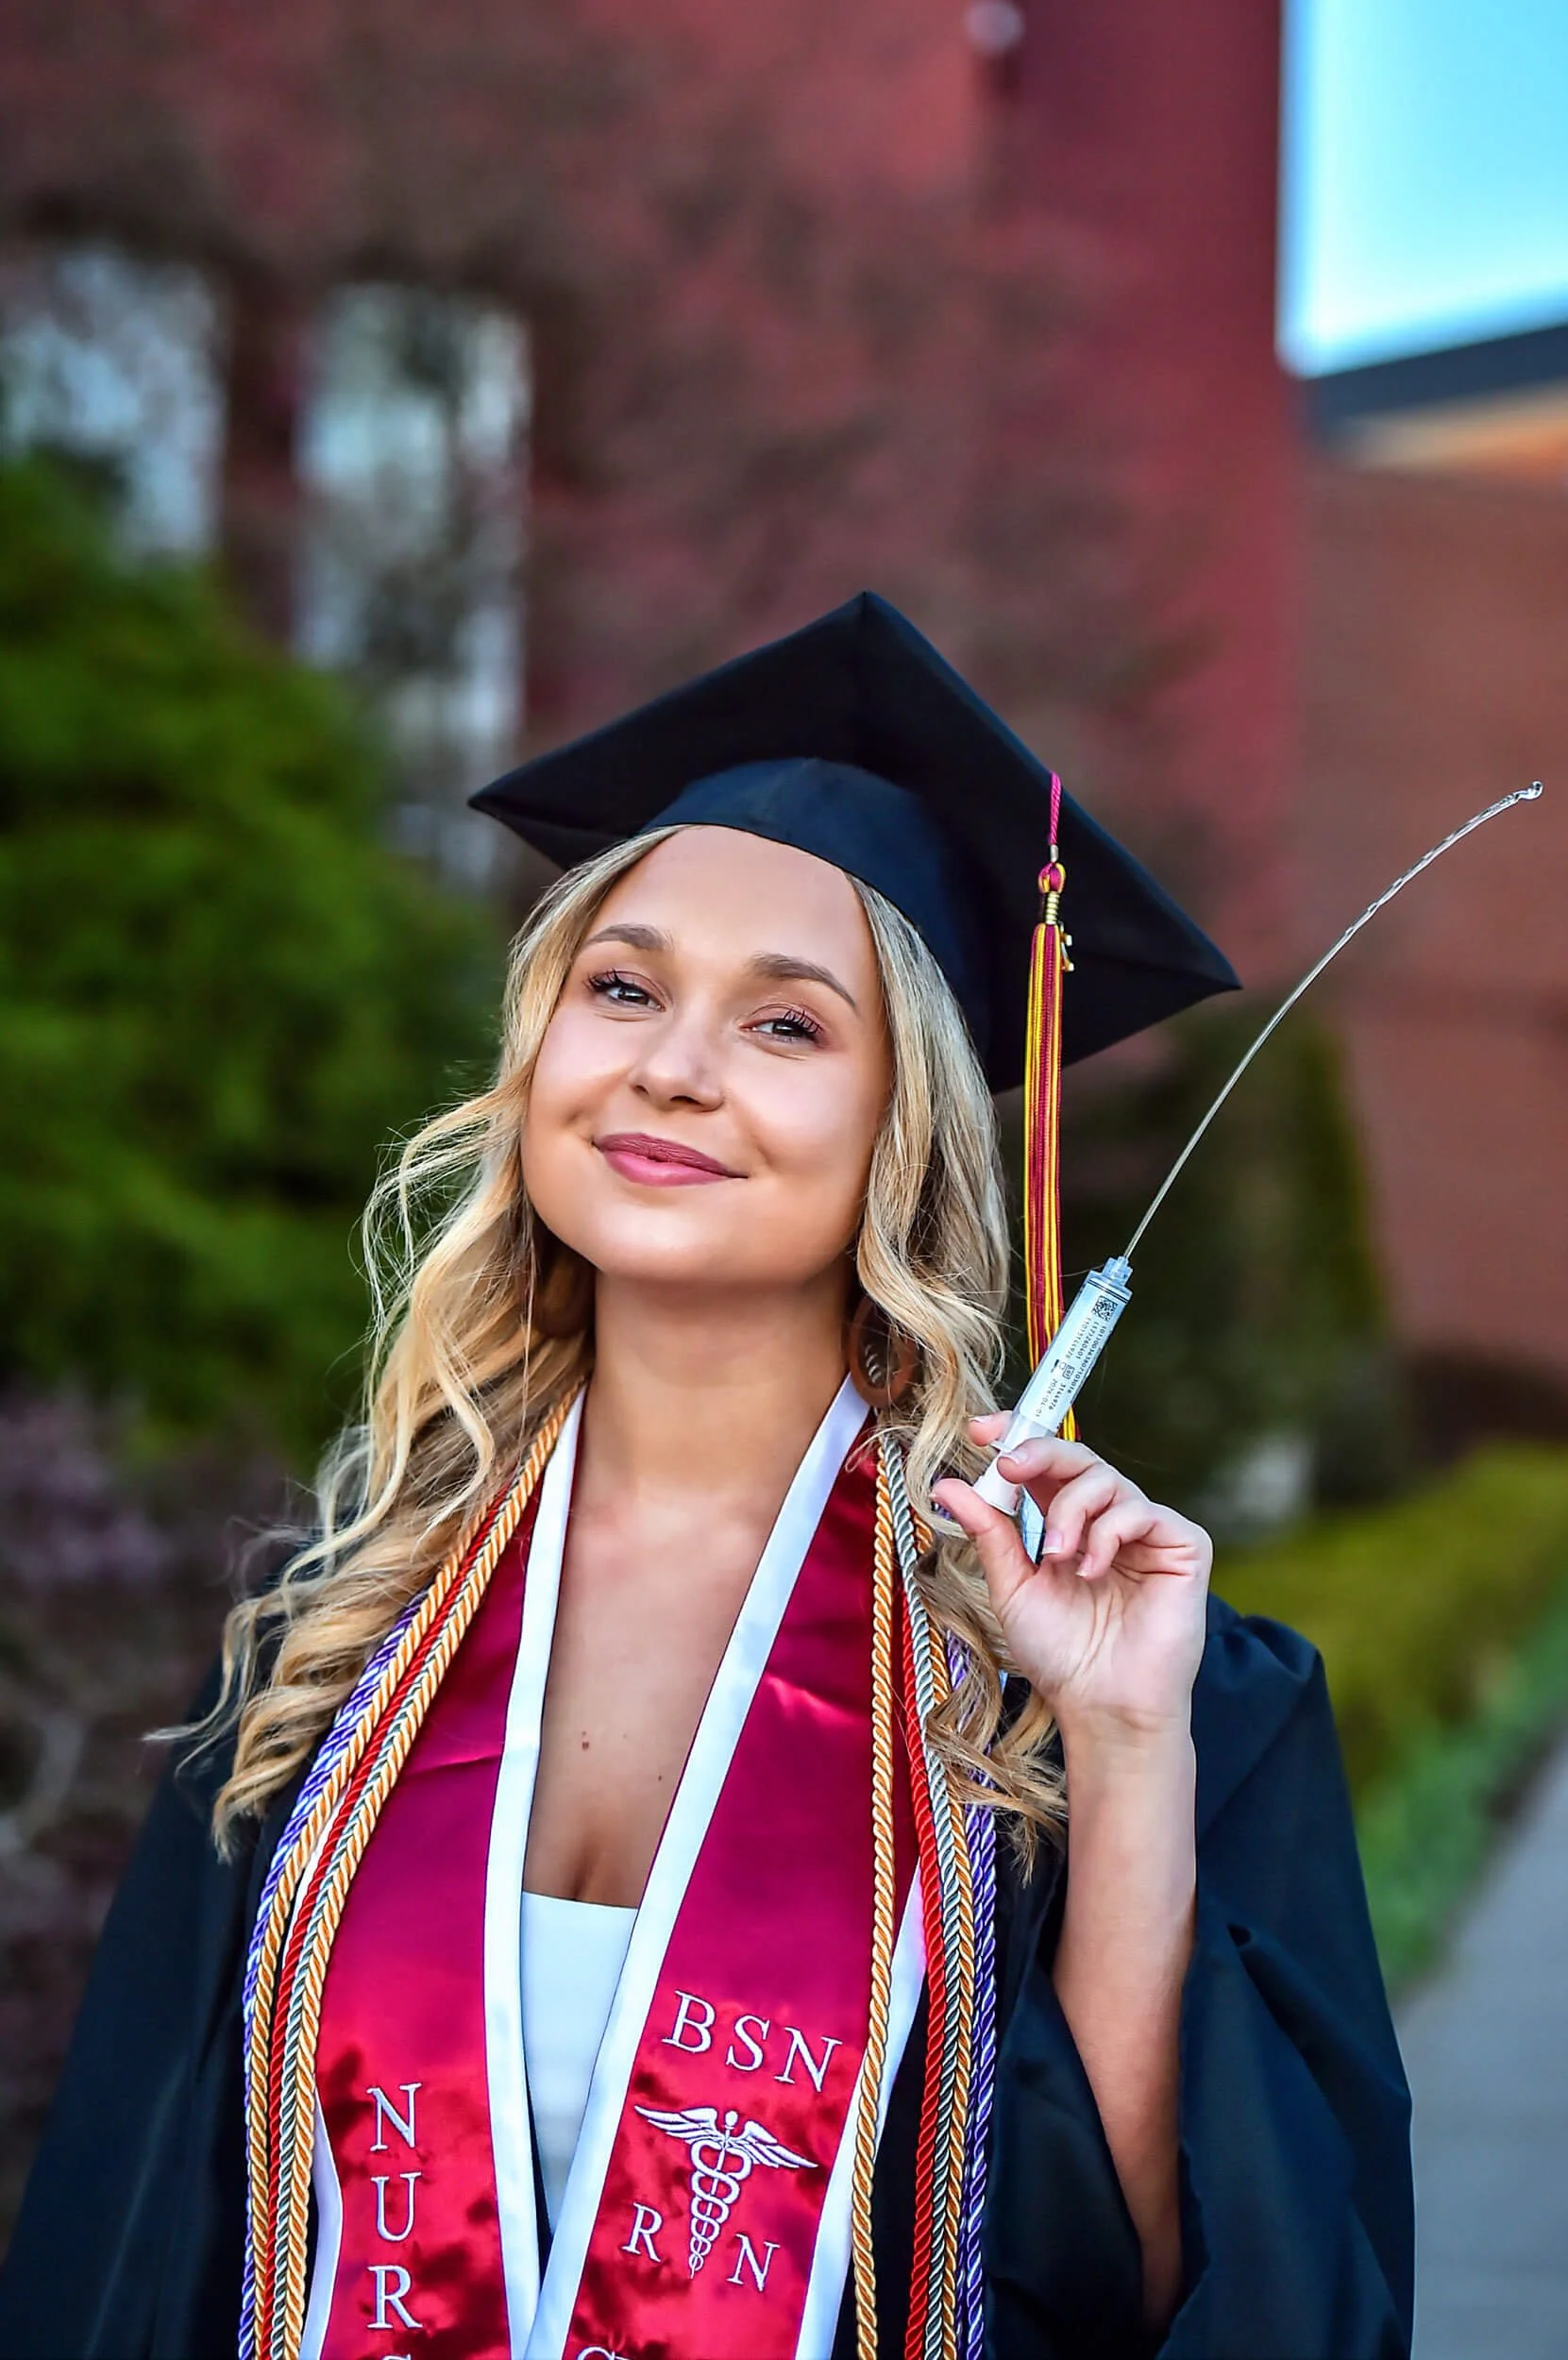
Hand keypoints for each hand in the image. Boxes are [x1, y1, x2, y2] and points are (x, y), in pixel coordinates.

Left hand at [932, 1420, 1211, 1747]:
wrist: (1103, 1705)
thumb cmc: (1060, 1655)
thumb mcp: (1012, 1587)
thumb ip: (989, 1532)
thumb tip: (948, 1484)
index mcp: (1066, 1525)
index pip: (1046, 1465)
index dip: (1018, 1437)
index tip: (980, 1431)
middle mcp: (1107, 1521)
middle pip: (1078, 1457)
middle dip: (1040, 1452)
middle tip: (1009, 1466)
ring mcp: (1146, 1532)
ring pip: (1107, 1480)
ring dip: (1071, 1511)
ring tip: (1055, 1555)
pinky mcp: (1182, 1546)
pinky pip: (1144, 1512)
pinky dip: (1110, 1533)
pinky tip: (1093, 1570)